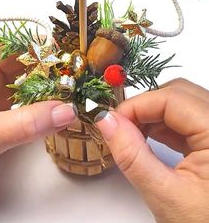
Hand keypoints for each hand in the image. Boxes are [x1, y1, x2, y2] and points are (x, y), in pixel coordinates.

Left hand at [0, 46, 75, 186]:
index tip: (64, 60)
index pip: (10, 51)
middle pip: (22, 71)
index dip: (37, 52)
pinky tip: (56, 116)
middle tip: (73, 82)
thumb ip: (26, 123)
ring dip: (47, 97)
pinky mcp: (0, 123)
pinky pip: (26, 112)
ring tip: (70, 98)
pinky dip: (41, 115)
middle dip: (48, 76)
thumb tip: (66, 112)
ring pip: (26, 93)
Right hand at [96, 78, 208, 222]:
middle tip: (120, 127)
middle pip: (177, 94)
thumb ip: (132, 156)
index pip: (172, 98)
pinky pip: (183, 118)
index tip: (112, 121)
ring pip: (179, 103)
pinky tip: (146, 137)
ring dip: (150, 115)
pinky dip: (160, 124)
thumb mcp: (165, 196)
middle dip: (143, 107)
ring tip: (131, 135)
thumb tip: (106, 121)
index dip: (136, 105)